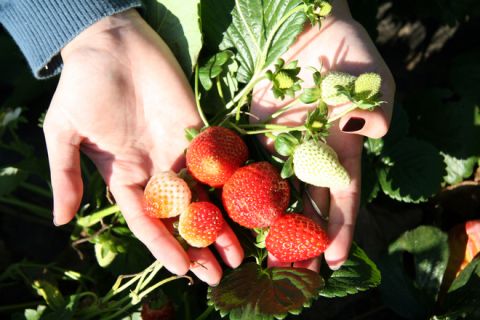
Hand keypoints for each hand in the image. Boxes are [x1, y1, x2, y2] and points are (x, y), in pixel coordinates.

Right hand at [43, 9, 242, 284]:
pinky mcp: (200, 129)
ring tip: (238, 253)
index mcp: (125, 177)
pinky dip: (232, 183)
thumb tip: (60, 222)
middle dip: (198, 245)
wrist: (113, 43)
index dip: (163, 245)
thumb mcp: (63, 132)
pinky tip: (247, 205)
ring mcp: (180, 151)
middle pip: (182, 215)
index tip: (182, 268)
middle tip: (218, 274)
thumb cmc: (82, 85)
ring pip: (205, 195)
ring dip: (221, 224)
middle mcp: (157, 170)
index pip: (146, 220)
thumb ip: (67, 174)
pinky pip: (219, 161)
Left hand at [252, 0, 394, 269]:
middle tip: (296, 273)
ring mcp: (278, 145)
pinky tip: (233, 218)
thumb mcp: (371, 76)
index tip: (334, 259)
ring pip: (274, 193)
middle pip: (306, 204)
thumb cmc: (344, 49)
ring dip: (270, 226)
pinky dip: (239, 193)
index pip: (341, 195)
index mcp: (340, 148)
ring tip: (263, 258)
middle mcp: (308, 154)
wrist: (303, 27)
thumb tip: (374, 130)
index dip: (339, 227)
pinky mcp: (251, 133)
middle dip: (303, 239)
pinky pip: (244, 166)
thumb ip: (378, 105)